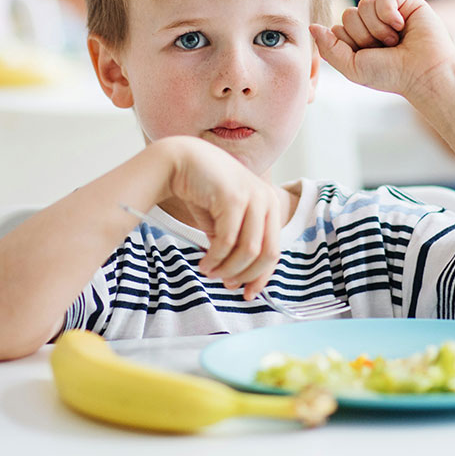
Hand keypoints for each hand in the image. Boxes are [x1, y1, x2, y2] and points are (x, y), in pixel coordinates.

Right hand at [162, 137, 282, 299]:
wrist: (180, 161)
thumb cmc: (202, 192)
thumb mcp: (224, 223)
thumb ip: (235, 245)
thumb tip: (238, 279)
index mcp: (270, 205)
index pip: (274, 249)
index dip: (262, 276)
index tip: (247, 293)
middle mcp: (267, 199)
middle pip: (267, 254)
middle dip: (245, 275)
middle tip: (225, 285)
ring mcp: (254, 197)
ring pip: (249, 251)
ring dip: (228, 269)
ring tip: (208, 272)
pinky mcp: (235, 197)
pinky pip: (228, 241)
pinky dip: (215, 258)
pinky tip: (203, 264)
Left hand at [310, 0, 454, 99]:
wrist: (424, 72)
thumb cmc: (391, 74)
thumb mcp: (353, 67)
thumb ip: (329, 48)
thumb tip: (311, 26)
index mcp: (358, 40)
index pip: (336, 29)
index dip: (350, 44)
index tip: (369, 58)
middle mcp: (371, 24)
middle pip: (348, 15)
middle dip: (364, 36)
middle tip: (385, 50)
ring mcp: (386, 12)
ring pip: (364, 4)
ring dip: (378, 27)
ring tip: (395, 40)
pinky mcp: (403, 1)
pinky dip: (389, 12)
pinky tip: (401, 25)